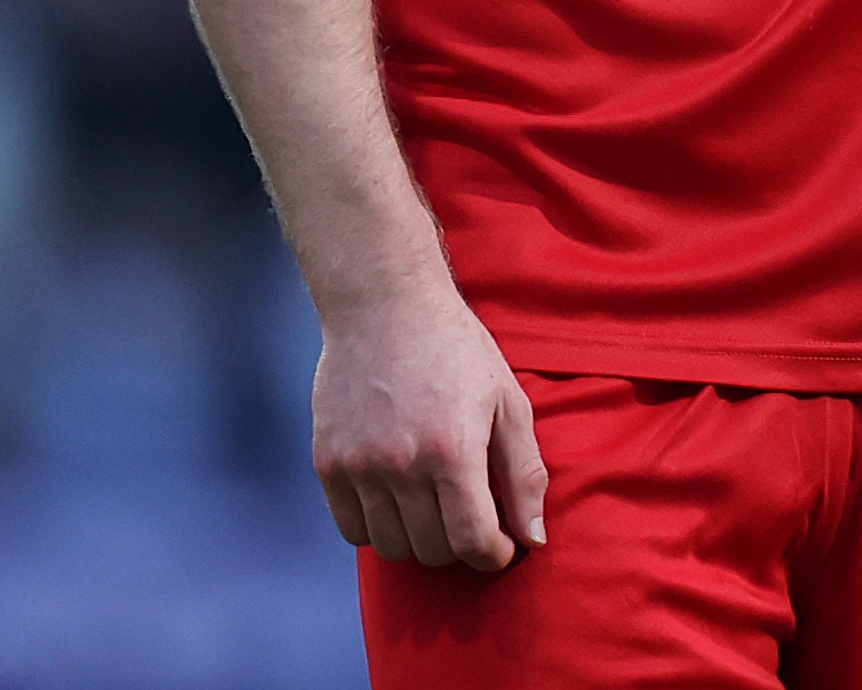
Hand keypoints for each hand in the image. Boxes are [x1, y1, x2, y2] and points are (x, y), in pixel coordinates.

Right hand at [312, 282, 548, 571]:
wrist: (384, 305)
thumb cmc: (456, 349)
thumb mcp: (508, 401)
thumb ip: (525, 474)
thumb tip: (533, 537)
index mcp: (453, 450)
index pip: (472, 541)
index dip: (493, 555)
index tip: (501, 545)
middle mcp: (402, 465)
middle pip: (433, 551)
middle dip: (461, 548)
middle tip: (472, 521)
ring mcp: (359, 466)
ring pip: (392, 547)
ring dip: (420, 541)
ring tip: (435, 510)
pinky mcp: (328, 463)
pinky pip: (352, 530)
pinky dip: (379, 528)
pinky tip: (398, 502)